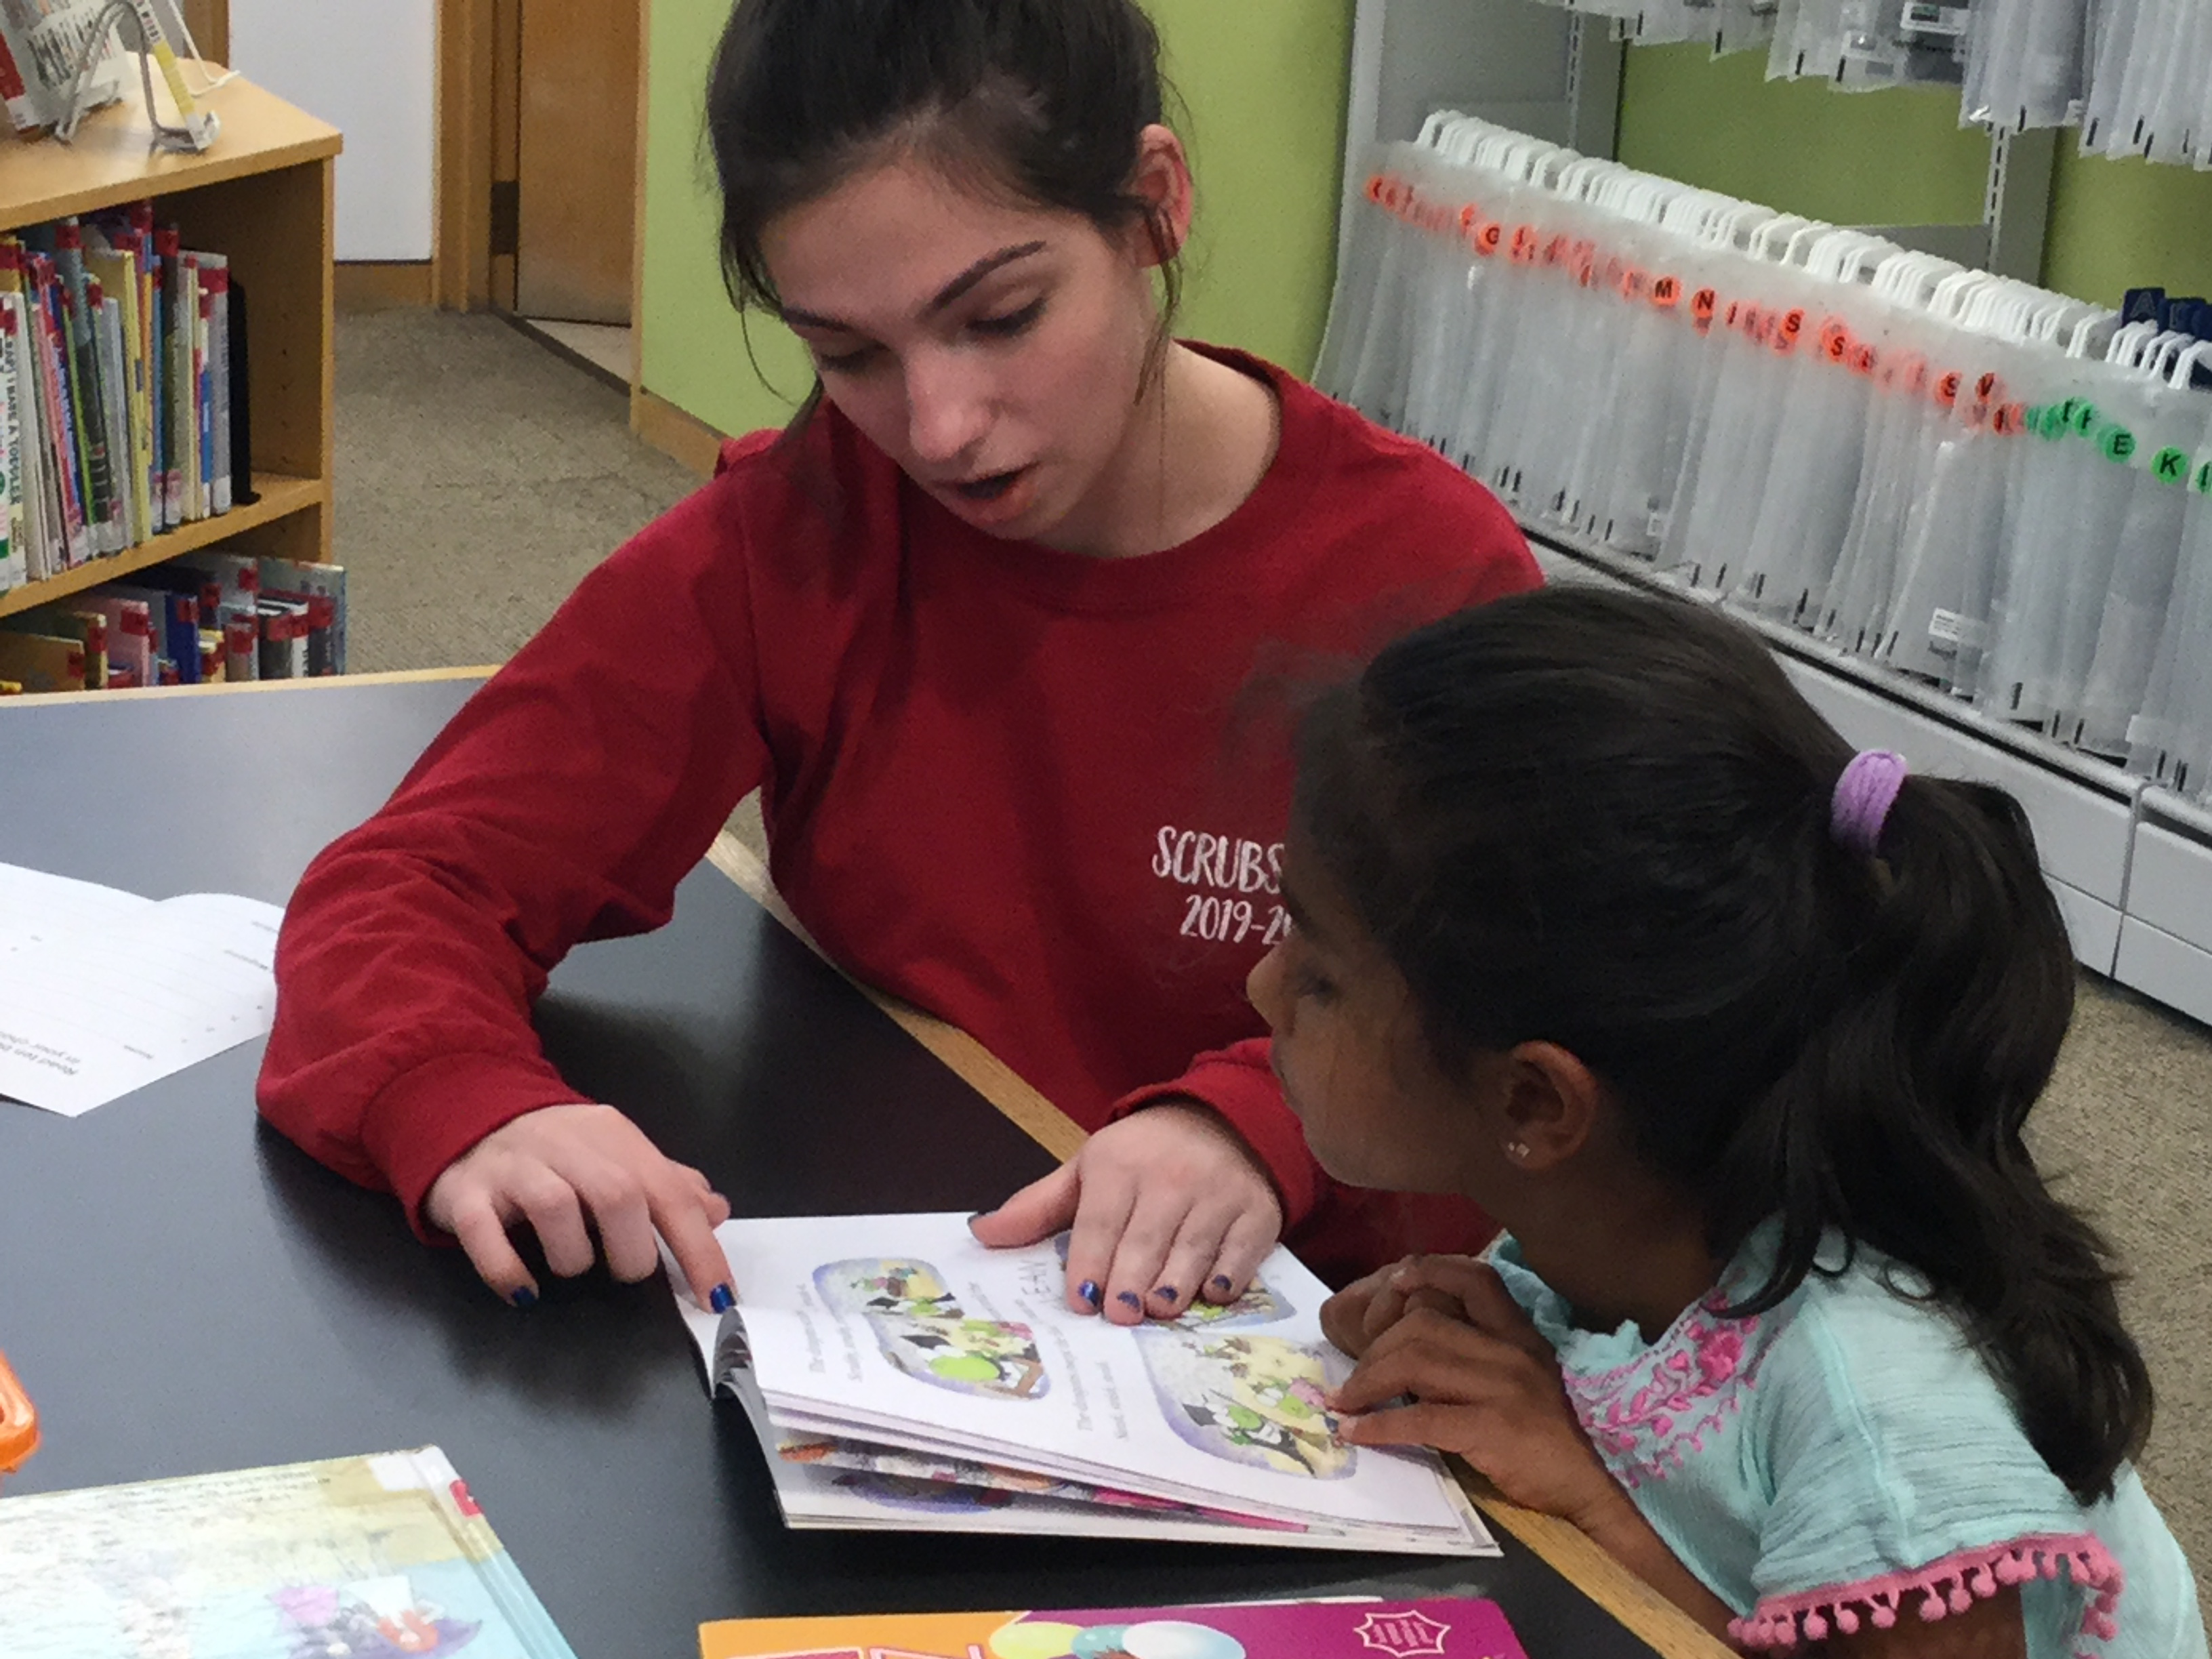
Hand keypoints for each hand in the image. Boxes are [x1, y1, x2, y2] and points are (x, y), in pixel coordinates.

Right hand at [423, 1102, 734, 1311]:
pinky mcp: (466, 1193)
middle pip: (617, 1196)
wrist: (470, 1115)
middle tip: (625, 1271)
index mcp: (614, 1138)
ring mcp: (513, 1167)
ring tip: (573, 1267)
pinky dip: (508, 1270)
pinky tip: (525, 1291)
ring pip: (555, 1208)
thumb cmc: (557, 1149)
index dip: (699, 1249)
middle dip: (632, 1252)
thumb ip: (666, 1184)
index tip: (717, 1297)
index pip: (669, 1193)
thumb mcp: (617, 1156)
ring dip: (574, 1257)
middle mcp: (566, 1145)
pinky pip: (484, 1232)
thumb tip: (716, 1211)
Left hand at [968, 1102, 1282, 1324]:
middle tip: (1120, 1314)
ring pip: (1193, 1247)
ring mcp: (1218, 1193)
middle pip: (1145, 1239)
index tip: (1080, 1299)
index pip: (1099, 1221)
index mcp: (1119, 1164)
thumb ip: (1038, 1207)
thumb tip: (982, 1234)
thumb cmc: (1143, 1157)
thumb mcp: (1088, 1169)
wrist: (1222, 1122)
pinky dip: (1229, 1274)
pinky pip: (1242, 1250)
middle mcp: (1170, 1176)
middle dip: (1130, 1279)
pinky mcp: (1256, 1211)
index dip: (1089, 1262)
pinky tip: (1213, 1294)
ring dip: (1176, 1282)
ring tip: (1159, 1309)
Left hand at [1327, 1258, 1620, 1528]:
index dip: (1430, 1271)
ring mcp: (1503, 1388)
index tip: (1393, 1284)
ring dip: (1368, 1382)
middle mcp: (1511, 1352)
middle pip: (1423, 1323)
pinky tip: (1357, 1433)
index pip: (1475, 1279)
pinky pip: (1422, 1418)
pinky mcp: (1493, 1429)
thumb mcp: (1520, 1379)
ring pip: (1416, 1362)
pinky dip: (1379, 1425)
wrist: (1590, 1487)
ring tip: (1345, 1402)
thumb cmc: (1546, 1436)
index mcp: (1519, 1335)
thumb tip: (1405, 1349)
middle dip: (1376, 1349)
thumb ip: (1477, 1356)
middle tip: (1353, 1379)